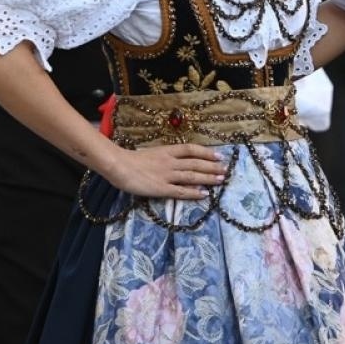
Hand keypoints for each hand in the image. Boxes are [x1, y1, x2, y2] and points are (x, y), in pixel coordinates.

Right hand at [101, 143, 226, 199]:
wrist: (118, 165)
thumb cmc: (131, 159)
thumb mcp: (152, 153)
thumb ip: (165, 156)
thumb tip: (180, 160)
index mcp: (167, 151)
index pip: (191, 149)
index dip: (206, 152)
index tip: (219, 155)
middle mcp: (170, 162)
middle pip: (196, 163)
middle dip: (212, 167)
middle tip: (226, 170)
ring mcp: (167, 175)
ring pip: (192, 176)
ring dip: (208, 178)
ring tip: (221, 180)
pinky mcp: (162, 189)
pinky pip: (181, 191)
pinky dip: (194, 193)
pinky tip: (204, 194)